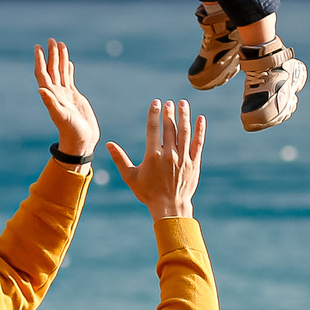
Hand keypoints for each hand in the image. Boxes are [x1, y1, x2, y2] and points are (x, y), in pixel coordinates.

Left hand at [34, 39, 97, 156]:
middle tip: (50, 40)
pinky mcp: (74, 97)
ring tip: (59, 44)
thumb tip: (40, 89)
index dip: (40, 60)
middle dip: (51, 54)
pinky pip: (69, 79)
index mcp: (51, 95)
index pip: (43, 74)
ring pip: (61, 72)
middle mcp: (56, 93)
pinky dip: (68, 69)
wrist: (82, 141)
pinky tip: (68, 62)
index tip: (38, 47)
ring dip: (59, 58)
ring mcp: (65, 94)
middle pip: (51, 69)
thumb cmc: (71, 131)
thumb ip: (51, 103)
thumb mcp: (61, 116)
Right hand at [107, 98, 204, 219]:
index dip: (154, 113)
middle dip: (169, 113)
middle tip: (169, 102)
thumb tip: (109, 144)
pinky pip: (198, 143)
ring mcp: (183, 158)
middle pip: (170, 127)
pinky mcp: (194, 163)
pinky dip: (200, 130)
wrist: (170, 207)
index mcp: (153, 156)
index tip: (156, 102)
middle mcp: (169, 154)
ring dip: (184, 116)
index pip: (153, 129)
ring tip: (183, 104)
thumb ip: (120, 159)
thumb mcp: (131, 177)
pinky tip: (200, 119)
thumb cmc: (148, 193)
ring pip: (185, 132)